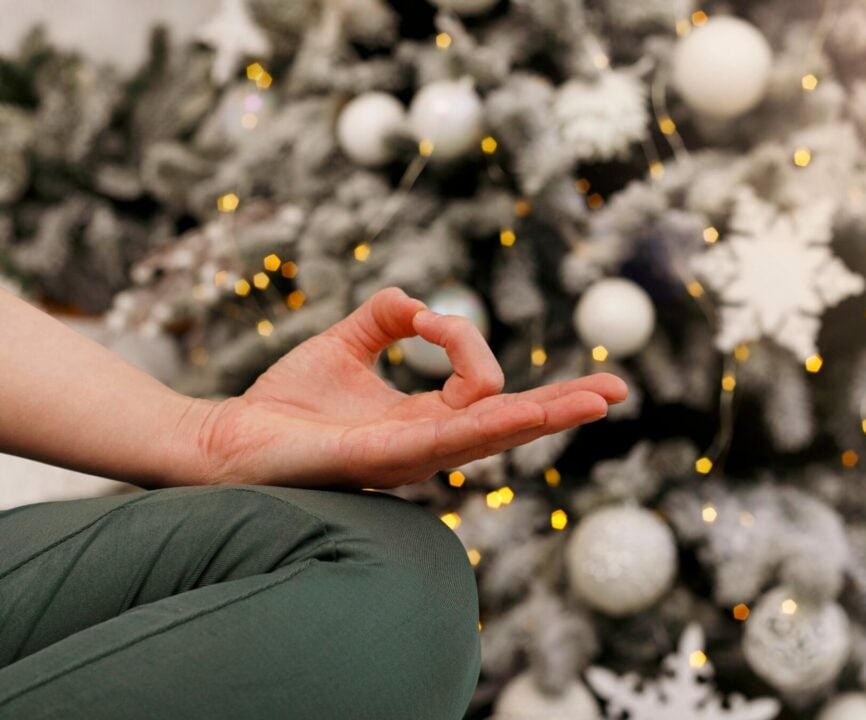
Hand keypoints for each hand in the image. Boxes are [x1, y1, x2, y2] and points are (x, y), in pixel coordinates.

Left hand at [188, 286, 627, 489]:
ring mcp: (409, 457)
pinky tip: (524, 413)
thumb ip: (384, 317)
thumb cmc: (283, 402)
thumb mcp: (344, 344)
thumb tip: (420, 302)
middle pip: (508, 424)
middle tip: (614, 391)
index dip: (473, 347)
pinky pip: (444, 440)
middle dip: (561, 406)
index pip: (482, 391)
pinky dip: (488, 426)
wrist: (224, 437)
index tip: (424, 319)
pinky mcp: (381, 459)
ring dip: (544, 416)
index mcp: (421, 421)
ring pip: (491, 435)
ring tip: (595, 402)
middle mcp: (426, 445)